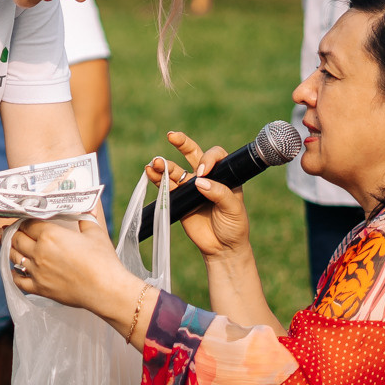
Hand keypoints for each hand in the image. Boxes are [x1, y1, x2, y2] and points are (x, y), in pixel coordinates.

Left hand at [9, 215, 141, 321]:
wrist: (106, 290)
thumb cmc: (102, 260)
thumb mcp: (94, 232)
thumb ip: (85, 217)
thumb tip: (87, 206)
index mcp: (50, 234)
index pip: (28, 223)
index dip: (24, 219)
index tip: (24, 219)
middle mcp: (39, 251)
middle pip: (16, 238)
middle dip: (13, 232)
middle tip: (10, 229)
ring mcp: (37, 271)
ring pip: (14, 257)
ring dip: (11, 249)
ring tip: (11, 245)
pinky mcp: (39, 288)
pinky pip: (18, 280)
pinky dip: (14, 273)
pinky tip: (16, 269)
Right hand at [147, 131, 252, 262]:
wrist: (222, 248)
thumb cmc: (234, 227)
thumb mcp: (233, 209)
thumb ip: (219, 193)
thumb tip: (199, 181)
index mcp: (224, 175)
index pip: (215, 156)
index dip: (207, 159)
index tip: (202, 172)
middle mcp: (207, 177)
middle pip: (193, 153)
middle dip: (182, 143)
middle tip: (172, 136)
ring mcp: (191, 188)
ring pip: (176, 170)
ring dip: (164, 165)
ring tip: (155, 163)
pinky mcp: (179, 200)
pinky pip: (166, 186)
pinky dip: (157, 178)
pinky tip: (150, 172)